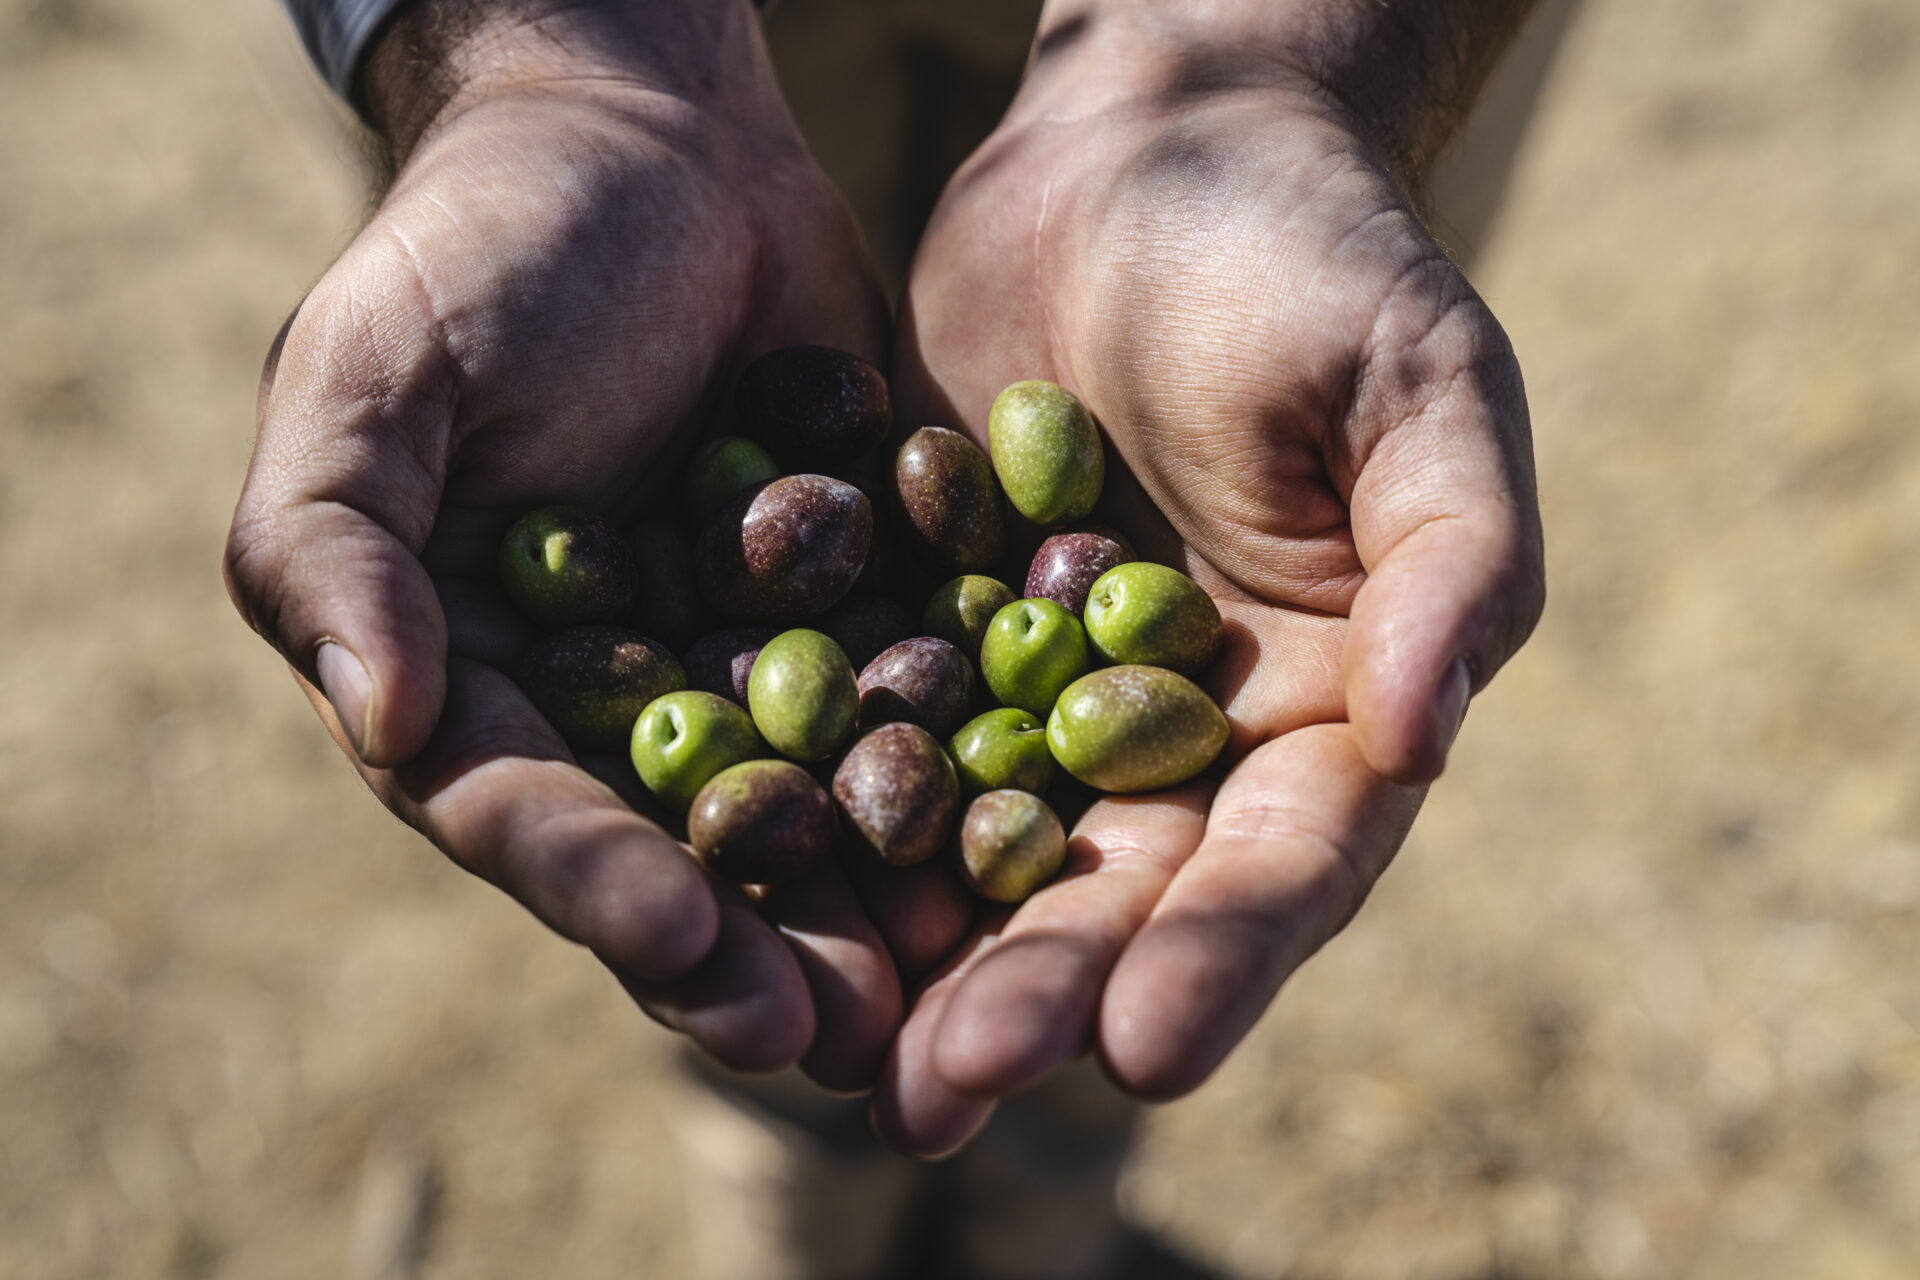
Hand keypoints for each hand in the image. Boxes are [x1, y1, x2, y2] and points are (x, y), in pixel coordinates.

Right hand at [224, 0, 917, 1088]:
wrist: (655, 139)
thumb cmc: (482, 245)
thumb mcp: (372, 375)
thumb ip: (335, 540)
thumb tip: (377, 716)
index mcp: (477, 679)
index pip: (528, 810)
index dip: (600, 882)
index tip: (686, 940)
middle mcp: (617, 701)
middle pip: (681, 849)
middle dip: (753, 946)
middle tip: (836, 1035)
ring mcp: (750, 661)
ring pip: (813, 809)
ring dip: (872, 903)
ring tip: (942, 990)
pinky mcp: (866, 604)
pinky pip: (916, 698)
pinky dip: (969, 769)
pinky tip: (1034, 836)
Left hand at [875, 5, 1545, 1151]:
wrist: (1144, 147)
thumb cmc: (1311, 258)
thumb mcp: (1421, 387)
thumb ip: (1451, 557)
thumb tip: (1427, 732)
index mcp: (1325, 703)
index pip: (1284, 858)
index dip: (1220, 956)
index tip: (1144, 1052)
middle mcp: (1184, 731)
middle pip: (1119, 889)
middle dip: (1040, 993)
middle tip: (947, 1093)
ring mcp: (1045, 693)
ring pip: (983, 852)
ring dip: (921, 960)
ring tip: (846, 1066)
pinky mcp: (929, 633)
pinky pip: (875, 742)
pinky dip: (826, 823)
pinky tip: (752, 898)